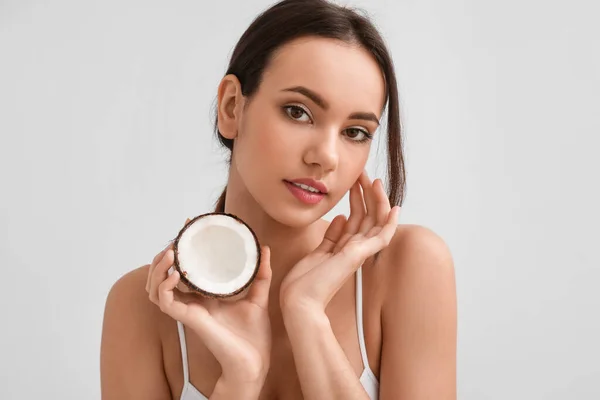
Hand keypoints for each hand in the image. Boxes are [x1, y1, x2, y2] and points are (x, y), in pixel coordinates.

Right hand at [146, 220, 272, 383]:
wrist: (254, 360)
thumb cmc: (254, 334)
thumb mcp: (258, 295)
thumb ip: (261, 273)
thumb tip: (265, 248)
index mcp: (205, 295)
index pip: (183, 269)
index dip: (180, 248)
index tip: (186, 225)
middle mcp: (192, 301)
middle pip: (163, 276)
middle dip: (163, 256)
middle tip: (175, 240)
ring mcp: (188, 310)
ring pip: (156, 288)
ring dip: (158, 268)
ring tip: (170, 254)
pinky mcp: (188, 319)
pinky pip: (164, 302)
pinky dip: (164, 286)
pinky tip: (175, 275)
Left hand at [280, 171, 399, 312]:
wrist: (299, 301)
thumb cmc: (304, 282)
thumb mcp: (317, 252)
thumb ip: (331, 236)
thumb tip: (341, 217)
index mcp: (344, 249)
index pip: (356, 219)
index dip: (358, 200)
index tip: (354, 183)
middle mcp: (354, 250)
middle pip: (366, 217)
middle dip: (366, 194)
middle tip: (363, 174)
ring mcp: (358, 253)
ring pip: (375, 222)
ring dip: (377, 200)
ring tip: (374, 180)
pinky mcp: (358, 255)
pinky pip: (381, 238)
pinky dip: (391, 224)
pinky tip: (396, 209)